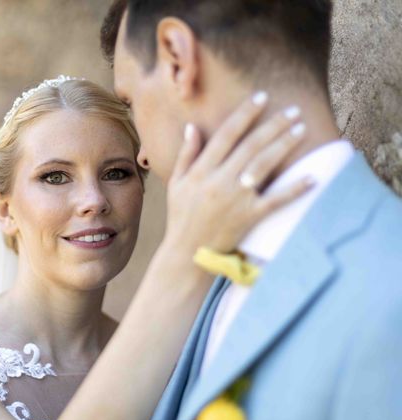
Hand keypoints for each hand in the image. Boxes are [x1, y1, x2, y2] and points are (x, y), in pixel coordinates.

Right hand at [163, 92, 311, 257]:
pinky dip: (295, 189)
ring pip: (264, 165)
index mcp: (200, 171)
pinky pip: (276, 200)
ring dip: (284, 144)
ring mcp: (236, 199)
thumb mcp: (176, 184)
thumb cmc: (180, 216)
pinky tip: (313, 176)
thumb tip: (192, 126)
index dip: (244, 114)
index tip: (261, 97)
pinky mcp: (249, 217)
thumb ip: (186, 155)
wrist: (187, 252)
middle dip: (273, 124)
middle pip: (250, 146)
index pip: (225, 135)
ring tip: (300, 128)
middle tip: (292, 109)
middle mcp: (219, 181)